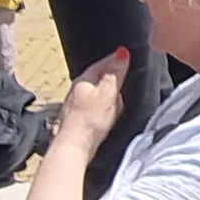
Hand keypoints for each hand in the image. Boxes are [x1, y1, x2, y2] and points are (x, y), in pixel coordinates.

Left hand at [50, 48, 132, 168]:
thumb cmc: (89, 121)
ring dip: (107, 95)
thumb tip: (121, 53)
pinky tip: (107, 116)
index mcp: (83, 80)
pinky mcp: (79, 120)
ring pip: (96, 94)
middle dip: (111, 77)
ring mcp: (76, 105)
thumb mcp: (108, 93)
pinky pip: (94, 109)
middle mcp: (77, 91)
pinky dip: (102, 109)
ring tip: (117, 98)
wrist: (74, 146)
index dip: (114, 59)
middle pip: (98, 78)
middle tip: (123, 74)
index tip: (124, 55)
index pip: (101, 63)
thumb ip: (115, 73)